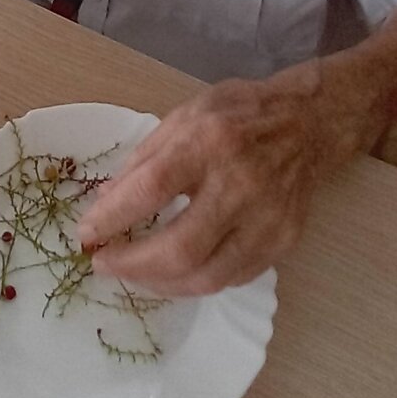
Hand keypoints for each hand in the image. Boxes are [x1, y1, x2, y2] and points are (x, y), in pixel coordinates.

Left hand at [77, 66, 338, 296]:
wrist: (310, 123)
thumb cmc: (239, 114)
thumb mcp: (184, 116)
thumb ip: (143, 161)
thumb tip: (105, 206)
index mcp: (210, 142)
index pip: (153, 189)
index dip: (113, 218)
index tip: (86, 234)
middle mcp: (242, 184)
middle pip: (181, 248)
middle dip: (132, 266)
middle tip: (103, 265)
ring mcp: (268, 220)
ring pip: (206, 277)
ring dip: (160, 284)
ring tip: (134, 273)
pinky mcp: (283, 244)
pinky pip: (230, 279)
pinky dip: (194, 281)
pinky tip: (173, 271)